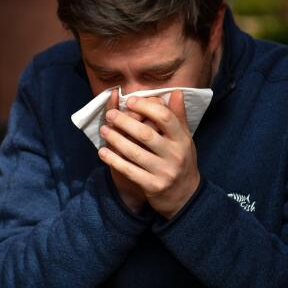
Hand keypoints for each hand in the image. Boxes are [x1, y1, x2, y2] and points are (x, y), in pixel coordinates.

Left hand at [98, 91, 199, 218]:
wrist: (185, 196)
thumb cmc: (181, 161)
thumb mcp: (184, 139)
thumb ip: (178, 116)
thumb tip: (175, 91)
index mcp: (182, 139)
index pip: (165, 118)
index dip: (145, 107)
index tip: (129, 101)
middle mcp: (175, 155)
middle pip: (146, 134)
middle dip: (125, 122)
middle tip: (110, 114)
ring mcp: (164, 172)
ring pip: (134, 152)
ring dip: (115, 140)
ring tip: (104, 130)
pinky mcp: (152, 186)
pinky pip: (129, 171)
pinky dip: (114, 160)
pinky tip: (102, 152)